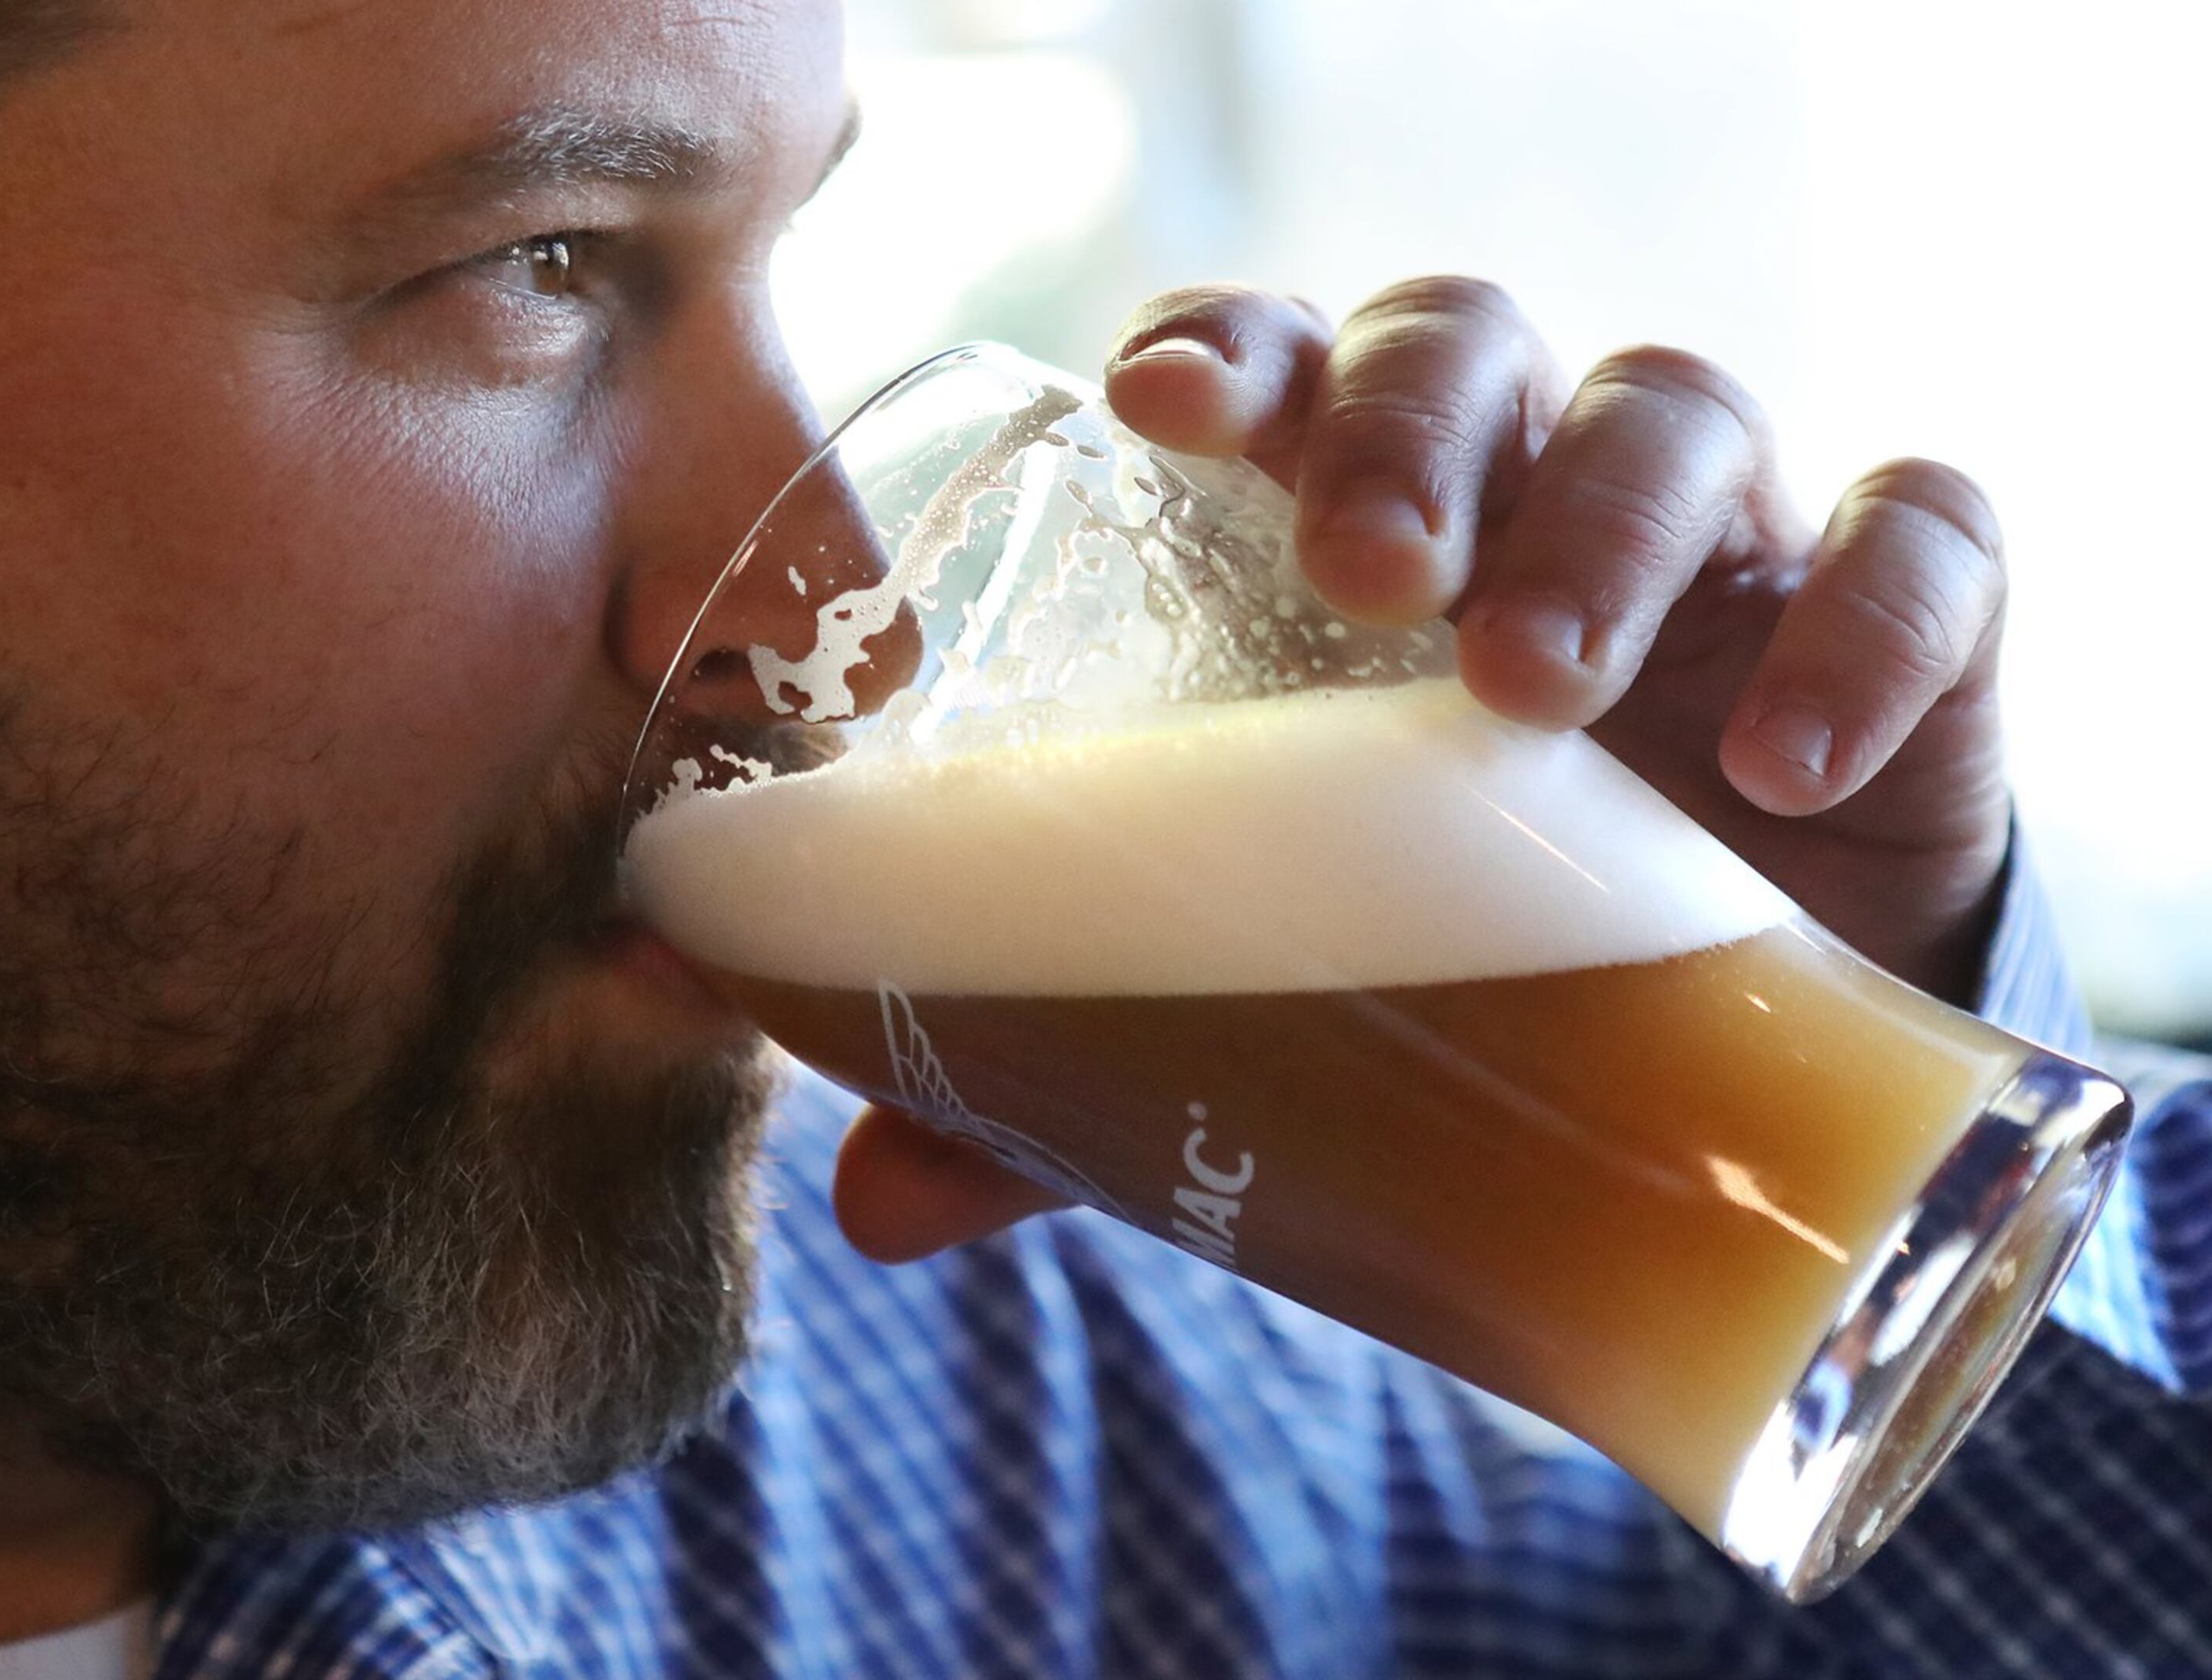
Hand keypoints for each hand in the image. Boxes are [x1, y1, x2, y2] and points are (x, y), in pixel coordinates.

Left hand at [831, 276, 2013, 1264]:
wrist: (1737, 1052)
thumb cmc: (1459, 952)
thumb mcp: (1274, 993)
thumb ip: (1087, 1060)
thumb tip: (874, 1202)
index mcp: (1347, 536)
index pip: (1278, 361)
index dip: (1222, 346)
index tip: (1152, 406)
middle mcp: (1523, 495)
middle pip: (1464, 345)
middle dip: (1401, 430)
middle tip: (1359, 575)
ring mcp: (1720, 546)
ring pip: (1674, 412)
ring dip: (1596, 525)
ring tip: (1525, 690)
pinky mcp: (1907, 633)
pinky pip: (1926, 547)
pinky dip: (1865, 631)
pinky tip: (1780, 767)